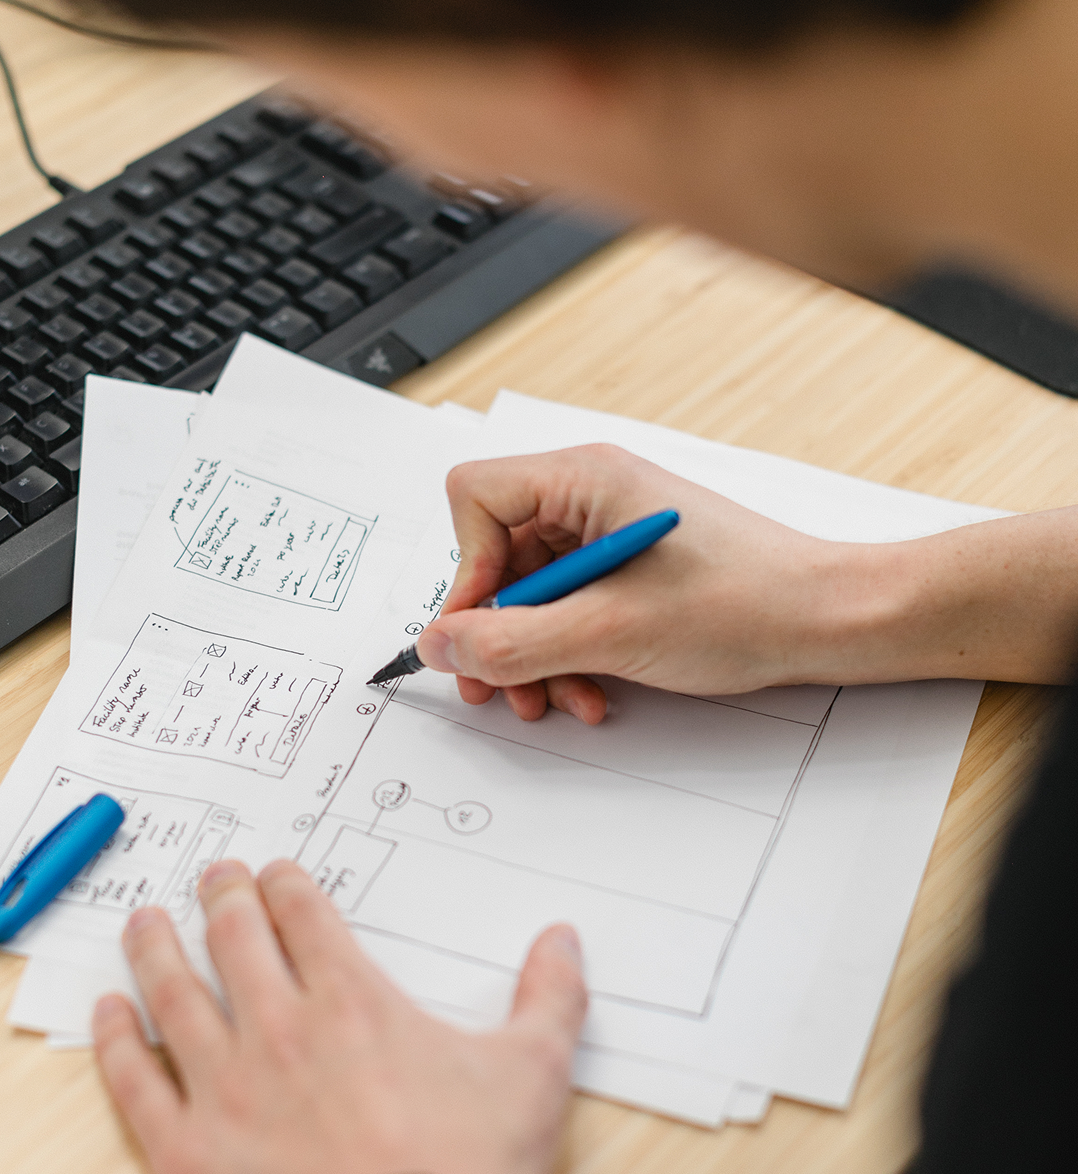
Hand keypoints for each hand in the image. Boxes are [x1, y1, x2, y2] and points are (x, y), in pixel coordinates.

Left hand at [92, 859, 586, 1173]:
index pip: (303, 913)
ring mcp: (225, 1092)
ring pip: (173, 993)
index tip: (275, 872)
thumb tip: (563, 938)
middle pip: (234, 937)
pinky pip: (134, 1083)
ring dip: (154, 947)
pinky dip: (113, 1041)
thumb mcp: (532, 1078)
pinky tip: (105, 1014)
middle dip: (222, 896)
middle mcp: (279, 1030)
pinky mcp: (187, 1155)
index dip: (284, 882)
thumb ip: (550, 997)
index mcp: (352, 1002)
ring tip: (143, 919)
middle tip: (213, 874)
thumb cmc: (470, 1172)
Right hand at [415, 443, 858, 721]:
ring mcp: (610, 531)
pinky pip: (569, 607)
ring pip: (531, 591)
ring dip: (534, 653)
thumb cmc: (744, 603)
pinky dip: (568, 652)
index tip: (484, 630)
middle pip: (496, 554)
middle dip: (500, 630)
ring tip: (556, 700)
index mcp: (583, 478)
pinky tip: (591, 690)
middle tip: (498, 687)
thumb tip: (438, 644)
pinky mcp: (629, 568)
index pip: (473, 497)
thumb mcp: (609, 633)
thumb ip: (510, 642)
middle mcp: (591, 495)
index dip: (466, 569)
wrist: (829, 620)